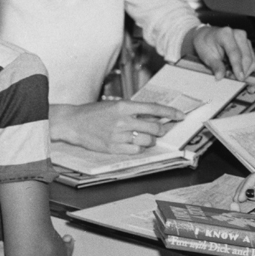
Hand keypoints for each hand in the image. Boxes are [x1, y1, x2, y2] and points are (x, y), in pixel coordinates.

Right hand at [51, 101, 183, 154]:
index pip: (153, 109)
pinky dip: (139, 149)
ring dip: (150, 141)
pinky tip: (134, 144)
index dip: (169, 113)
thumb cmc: (95, 113)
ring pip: (146, 141)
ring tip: (145, 138)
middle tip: (160, 130)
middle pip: (154, 128)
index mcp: (124, 106)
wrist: (74, 122)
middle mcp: (123, 120)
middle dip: (160, 130)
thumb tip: (153, 115)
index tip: (180, 116)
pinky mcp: (113, 148)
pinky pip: (135, 151)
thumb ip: (133, 110)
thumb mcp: (115, 105)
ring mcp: (118, 135)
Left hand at [188, 25, 254, 80]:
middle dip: (241, 71)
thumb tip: (220, 76)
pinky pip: (252, 60)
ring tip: (232, 74)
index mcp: (226, 34)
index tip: (239, 78)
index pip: (235, 53)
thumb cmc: (205, 44)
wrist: (206, 36)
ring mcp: (245, 39)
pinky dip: (246, 69)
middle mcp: (238, 34)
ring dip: (244, 71)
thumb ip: (215, 66)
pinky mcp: (248, 45)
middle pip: (246, 57)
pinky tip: (236, 71)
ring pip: (251, 60)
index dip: (238, 67)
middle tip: (231, 78)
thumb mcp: (206, 56)